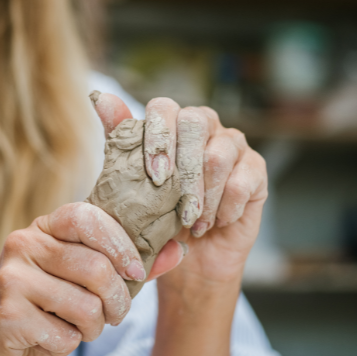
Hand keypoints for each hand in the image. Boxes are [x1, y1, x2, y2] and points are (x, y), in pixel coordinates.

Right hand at [0, 202, 186, 355]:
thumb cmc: (39, 310)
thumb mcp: (80, 283)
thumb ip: (126, 265)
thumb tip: (179, 249)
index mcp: (41, 229)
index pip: (89, 217)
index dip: (120, 244)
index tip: (135, 272)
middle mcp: (22, 244)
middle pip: (96, 268)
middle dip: (117, 302)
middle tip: (115, 316)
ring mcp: (10, 278)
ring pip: (85, 306)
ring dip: (92, 329)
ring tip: (80, 330)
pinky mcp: (6, 314)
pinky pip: (63, 336)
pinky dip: (66, 346)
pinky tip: (48, 341)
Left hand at [92, 94, 267, 291]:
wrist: (191, 258)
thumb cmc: (159, 218)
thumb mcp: (132, 184)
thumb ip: (120, 141)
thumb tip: (100, 97)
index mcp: (172, 123)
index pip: (164, 107)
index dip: (158, 136)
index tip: (154, 175)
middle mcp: (205, 126)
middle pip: (195, 123)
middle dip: (182, 169)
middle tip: (174, 205)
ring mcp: (233, 145)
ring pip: (219, 155)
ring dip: (201, 197)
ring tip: (191, 222)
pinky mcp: (256, 169)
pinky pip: (242, 182)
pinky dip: (224, 209)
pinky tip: (214, 223)